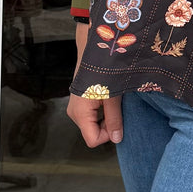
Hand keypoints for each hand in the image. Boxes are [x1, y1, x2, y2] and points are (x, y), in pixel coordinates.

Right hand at [67, 20, 123, 146]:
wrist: (93, 51)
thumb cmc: (103, 71)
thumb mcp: (113, 97)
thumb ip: (114, 119)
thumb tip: (117, 138)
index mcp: (80, 113)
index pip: (93, 140)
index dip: (107, 135)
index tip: (117, 121)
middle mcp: (74, 113)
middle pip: (92, 133)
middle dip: (107, 126)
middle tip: (116, 108)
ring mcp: (75, 108)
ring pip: (92, 125)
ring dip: (105, 118)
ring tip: (111, 101)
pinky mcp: (79, 103)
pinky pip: (91, 117)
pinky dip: (101, 112)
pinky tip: (106, 99)